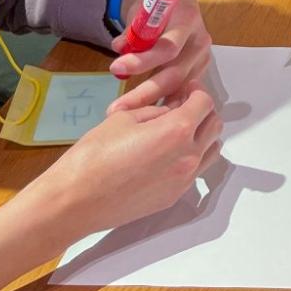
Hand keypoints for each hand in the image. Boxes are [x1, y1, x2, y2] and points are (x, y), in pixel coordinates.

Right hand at [30, 88, 222, 241]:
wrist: (76, 201)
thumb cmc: (95, 154)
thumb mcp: (124, 117)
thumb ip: (155, 111)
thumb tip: (171, 110)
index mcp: (177, 130)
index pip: (204, 102)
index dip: (196, 91)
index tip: (185, 89)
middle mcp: (189, 156)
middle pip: (214, 126)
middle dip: (202, 111)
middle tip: (182, 106)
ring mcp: (184, 180)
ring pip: (210, 150)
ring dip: (201, 135)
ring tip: (177, 131)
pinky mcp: (173, 197)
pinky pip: (195, 171)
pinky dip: (190, 157)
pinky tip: (166, 154)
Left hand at [108, 0, 213, 111]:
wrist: (176, 2)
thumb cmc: (157, 5)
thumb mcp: (142, 10)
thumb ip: (132, 32)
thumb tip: (120, 48)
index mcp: (188, 20)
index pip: (168, 47)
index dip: (142, 60)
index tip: (116, 68)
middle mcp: (200, 41)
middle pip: (175, 74)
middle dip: (145, 93)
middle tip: (119, 107)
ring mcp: (203, 58)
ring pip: (179, 87)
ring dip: (153, 103)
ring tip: (128, 116)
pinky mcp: (199, 71)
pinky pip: (181, 91)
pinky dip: (164, 102)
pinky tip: (146, 115)